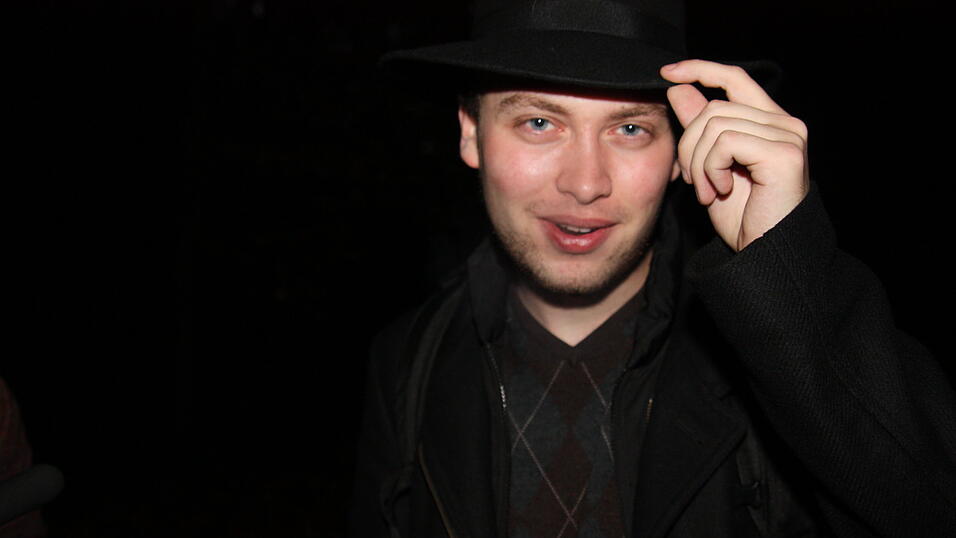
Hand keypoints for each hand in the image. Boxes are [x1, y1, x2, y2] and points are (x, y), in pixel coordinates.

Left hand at [660, 60, 809, 251]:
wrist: (763, 254)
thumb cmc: (742, 217)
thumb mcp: (710, 166)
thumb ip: (699, 127)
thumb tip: (679, 88)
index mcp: (769, 122)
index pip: (733, 77)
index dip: (699, 69)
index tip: (667, 73)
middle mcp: (785, 123)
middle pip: (712, 107)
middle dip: (688, 145)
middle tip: (690, 181)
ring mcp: (788, 135)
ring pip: (714, 124)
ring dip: (697, 163)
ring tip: (706, 191)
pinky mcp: (784, 152)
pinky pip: (724, 142)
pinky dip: (710, 168)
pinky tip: (719, 191)